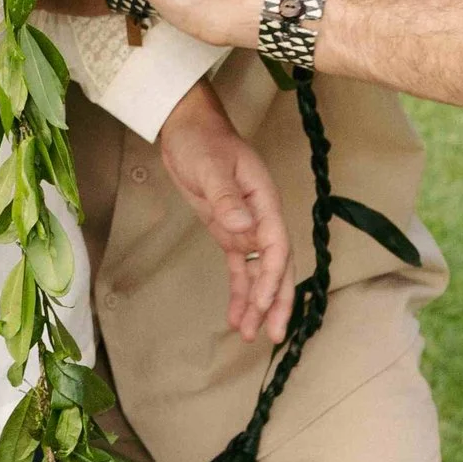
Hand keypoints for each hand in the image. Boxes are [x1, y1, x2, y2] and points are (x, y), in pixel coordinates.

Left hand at [155, 80, 291, 340]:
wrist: (186, 126)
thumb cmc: (202, 140)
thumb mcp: (210, 166)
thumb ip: (227, 197)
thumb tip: (244, 229)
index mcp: (264, 200)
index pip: (276, 245)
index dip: (273, 276)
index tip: (265, 303)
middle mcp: (260, 217)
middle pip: (275, 266)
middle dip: (276, 301)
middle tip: (272, 335)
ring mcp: (245, 226)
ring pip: (257, 272)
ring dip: (256, 303)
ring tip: (249, 334)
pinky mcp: (227, 231)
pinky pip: (238, 267)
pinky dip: (238, 290)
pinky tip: (235, 315)